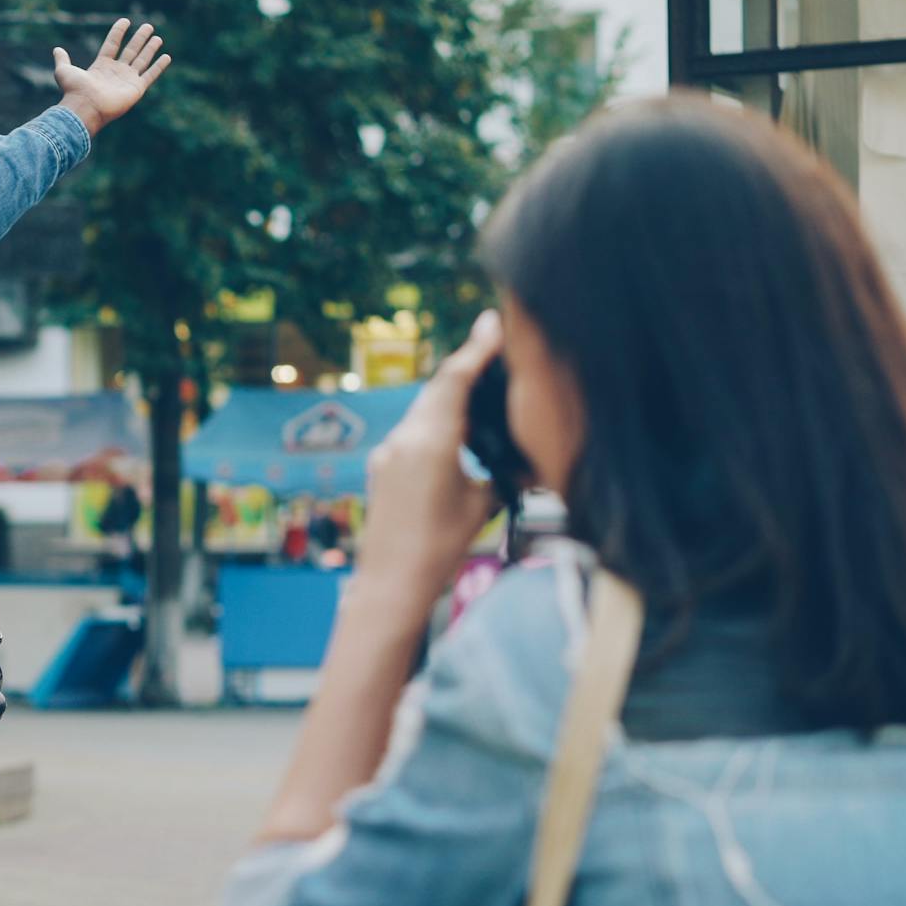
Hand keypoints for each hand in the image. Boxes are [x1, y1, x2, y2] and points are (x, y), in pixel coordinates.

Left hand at [53, 18, 170, 134]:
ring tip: (158, 37)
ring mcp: (127, 80)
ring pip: (142, 60)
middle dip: (139, 38)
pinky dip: (159, 66)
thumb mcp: (64, 71)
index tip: (125, 20)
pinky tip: (166, 56)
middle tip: (148, 26)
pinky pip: (150, 75)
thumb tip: (56, 49)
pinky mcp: (136, 89)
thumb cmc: (74, 90)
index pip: (112, 44)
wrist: (85, 107)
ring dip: (150, 49)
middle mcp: (116, 72)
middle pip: (130, 51)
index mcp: (101, 66)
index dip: (118, 32)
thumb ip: (62, 59)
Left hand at [356, 311, 505, 609]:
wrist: (390, 582)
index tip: (494, 324)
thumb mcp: (481, 505)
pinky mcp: (382, 465)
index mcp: (430, 441)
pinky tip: (457, 424)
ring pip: (424, 407)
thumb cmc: (439, 548)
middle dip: (466, 367)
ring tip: (482, 382)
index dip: (476, 350)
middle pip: (438, 388)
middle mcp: (404, 438)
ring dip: (451, 393)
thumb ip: (500, 472)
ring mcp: (388, 451)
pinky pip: (413, 429)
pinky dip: (437, 417)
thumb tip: (523, 458)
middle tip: (494, 346)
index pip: (455, 381)